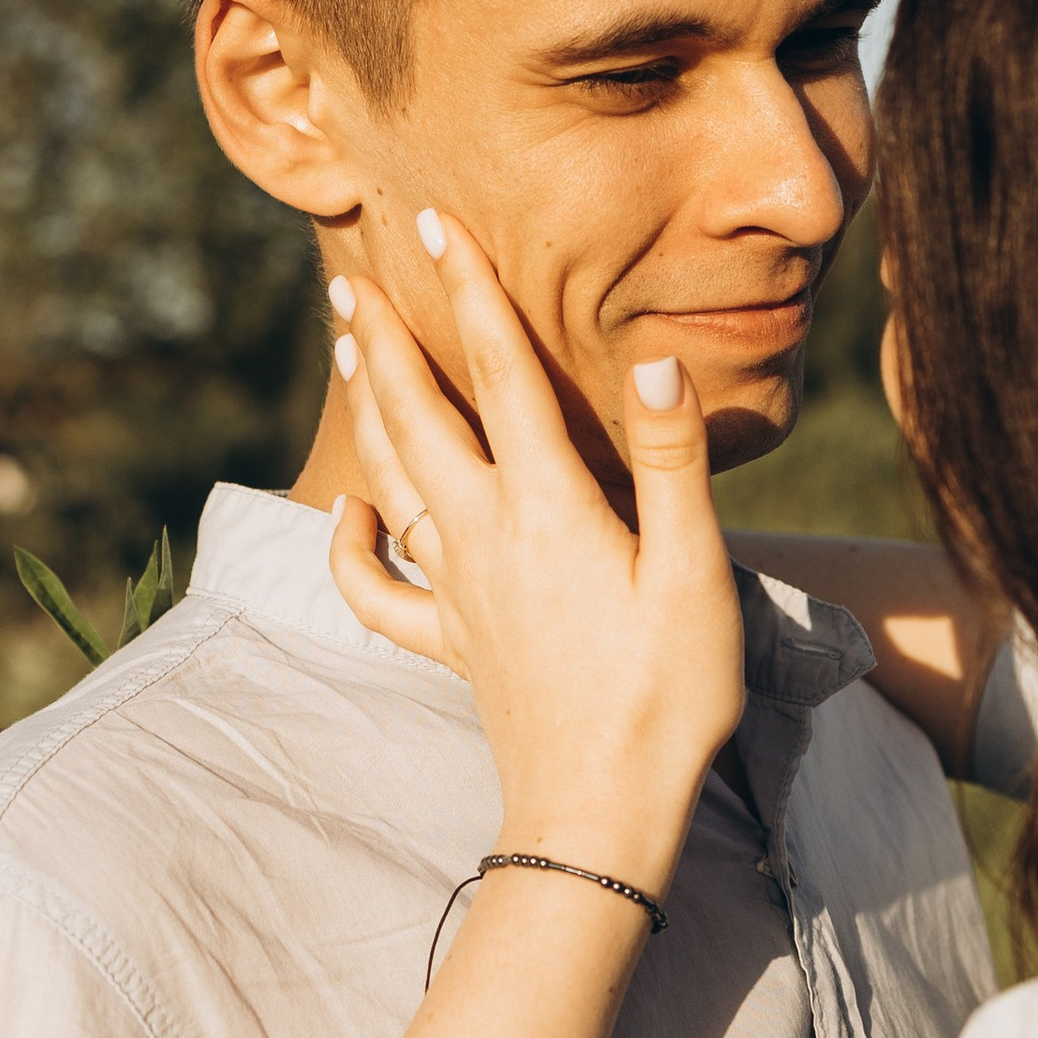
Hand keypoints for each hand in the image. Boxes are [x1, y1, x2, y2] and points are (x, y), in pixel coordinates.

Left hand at [324, 209, 745, 890]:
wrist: (600, 816)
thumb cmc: (665, 695)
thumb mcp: (693, 570)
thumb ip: (669, 458)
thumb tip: (653, 355)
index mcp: (547, 507)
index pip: (500, 373)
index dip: (469, 290)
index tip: (434, 220)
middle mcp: (484, 537)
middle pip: (420, 416)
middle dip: (383, 337)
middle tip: (347, 274)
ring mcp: (457, 594)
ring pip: (393, 481)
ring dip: (368, 410)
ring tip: (343, 348)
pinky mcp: (451, 646)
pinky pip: (378, 593)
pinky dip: (349, 549)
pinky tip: (347, 513)